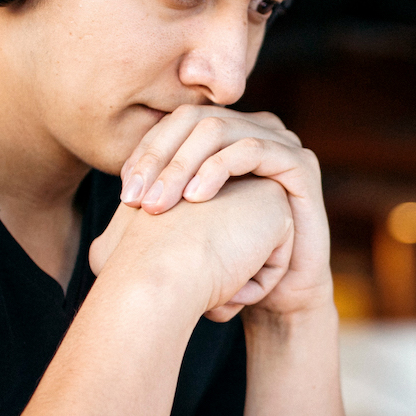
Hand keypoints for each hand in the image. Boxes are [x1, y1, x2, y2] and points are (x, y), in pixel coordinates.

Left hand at [116, 106, 332, 318]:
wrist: (279, 295)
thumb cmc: (230, 262)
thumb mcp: (186, 229)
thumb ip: (158, 205)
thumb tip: (115, 206)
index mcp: (225, 137)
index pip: (174, 125)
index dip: (146, 152)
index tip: (125, 194)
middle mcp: (252, 130)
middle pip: (193, 120)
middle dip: (159, 158)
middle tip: (136, 200)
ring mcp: (279, 142)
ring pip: (218, 130)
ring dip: (182, 165)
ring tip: (160, 204)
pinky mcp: (300, 163)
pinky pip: (253, 149)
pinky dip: (218, 168)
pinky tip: (196, 198)